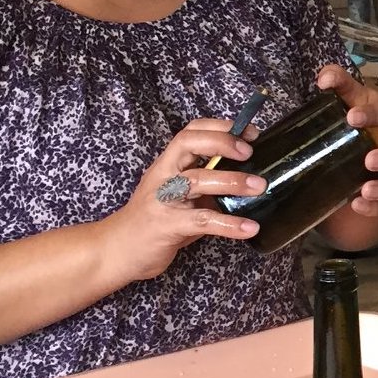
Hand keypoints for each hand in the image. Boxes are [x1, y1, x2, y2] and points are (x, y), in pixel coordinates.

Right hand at [99, 120, 266, 282]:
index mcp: (167, 164)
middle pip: (188, 144)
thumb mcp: (179, 196)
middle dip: (221, 143)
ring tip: (259, 186)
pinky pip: (202, 221)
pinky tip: (249, 228)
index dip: (219, 127)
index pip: (190, 132)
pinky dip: (229, 225)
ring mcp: (162, 200)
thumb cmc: (153, 221)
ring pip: (197, 180)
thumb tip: (247, 178)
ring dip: (232, 181)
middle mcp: (163, 176)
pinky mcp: (167, 226)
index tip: (248, 132)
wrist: (117, 250)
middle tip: (250, 152)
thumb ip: (205, 186)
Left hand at [316, 64, 377, 215]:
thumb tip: (324, 78)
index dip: (374, 115)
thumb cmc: (360, 119)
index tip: (352, 117)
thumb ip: (339, 84)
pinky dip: (377, 207)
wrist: (364, 147)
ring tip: (366, 190)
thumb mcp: (352, 99)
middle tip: (369, 160)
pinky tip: (358, 205)